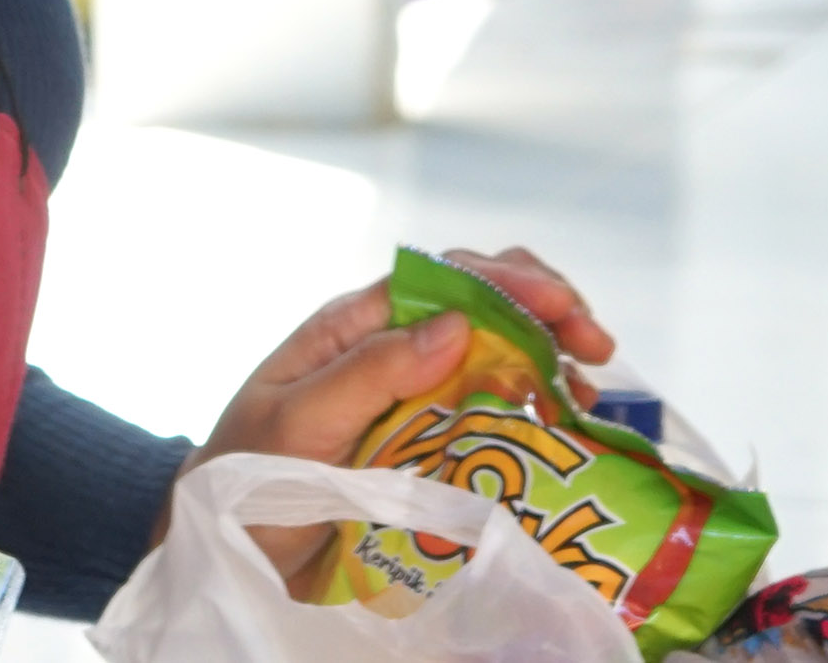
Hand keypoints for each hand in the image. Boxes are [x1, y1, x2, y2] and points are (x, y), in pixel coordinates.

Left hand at [173, 246, 615, 563]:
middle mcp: (397, 351)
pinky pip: (494, 416)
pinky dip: (538, 413)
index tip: (563, 308)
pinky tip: (568, 426)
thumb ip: (370, 373)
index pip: (447, 278)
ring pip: (501, 358)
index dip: (511, 282)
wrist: (230, 549)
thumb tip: (459, 322)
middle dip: (549, 312)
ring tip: (589, 392)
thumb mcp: (296, 420)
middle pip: (488, 306)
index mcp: (360, 326)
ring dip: (551, 362)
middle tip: (596, 347)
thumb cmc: (246, 474)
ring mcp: (419, 398)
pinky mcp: (434, 448)